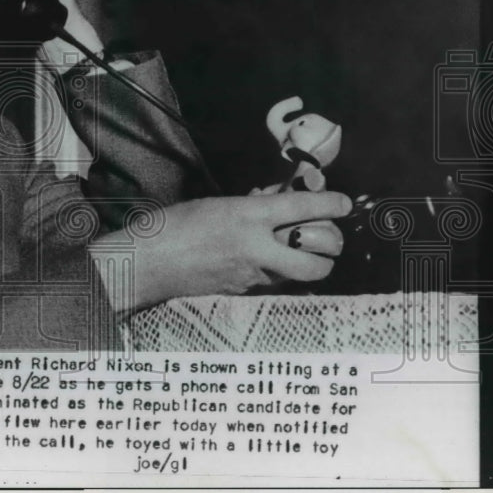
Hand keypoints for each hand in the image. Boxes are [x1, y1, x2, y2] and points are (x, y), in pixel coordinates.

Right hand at [98, 190, 351, 312]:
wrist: (148, 263)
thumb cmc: (174, 225)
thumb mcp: (216, 203)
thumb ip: (252, 204)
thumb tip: (279, 200)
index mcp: (248, 216)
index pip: (304, 207)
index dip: (332, 203)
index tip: (344, 202)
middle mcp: (256, 247)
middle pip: (319, 255)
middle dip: (331, 246)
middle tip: (326, 236)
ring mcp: (252, 274)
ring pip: (301, 273)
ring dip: (307, 261)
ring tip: (298, 249)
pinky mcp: (244, 291)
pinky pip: (276, 281)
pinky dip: (279, 270)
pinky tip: (265, 260)